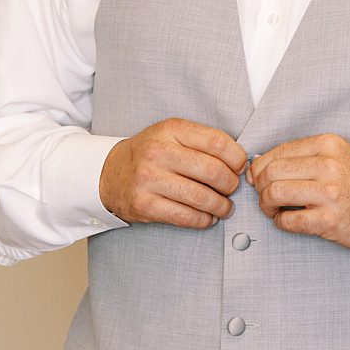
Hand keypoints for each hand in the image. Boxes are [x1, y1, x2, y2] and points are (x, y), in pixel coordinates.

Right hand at [99, 118, 247, 228]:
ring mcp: (149, 180)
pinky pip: (185, 217)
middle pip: (212, 171)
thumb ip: (203, 142)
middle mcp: (158, 152)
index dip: (237, 158)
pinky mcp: (144, 205)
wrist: (110, 172)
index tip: (240, 167)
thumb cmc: (150, 153)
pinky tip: (207, 217)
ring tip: (224, 207)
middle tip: (232, 189)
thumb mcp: (173, 134)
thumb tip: (240, 162)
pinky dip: (203, 220)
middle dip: (230, 184)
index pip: (217, 142)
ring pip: (201, 197)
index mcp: (171, 129)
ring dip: (220, 206)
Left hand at [249, 133, 349, 250]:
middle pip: (272, 172)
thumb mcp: (340, 155)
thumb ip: (305, 155)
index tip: (259, 178)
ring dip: (266, 205)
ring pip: (275, 194)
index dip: (261, 167)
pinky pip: (288, 220)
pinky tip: (287, 220)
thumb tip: (261, 163)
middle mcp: (329, 166)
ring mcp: (330, 194)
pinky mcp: (330, 220)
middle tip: (265, 195)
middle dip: (261, 187)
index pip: (278, 152)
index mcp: (329, 145)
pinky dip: (280, 222)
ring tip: (274, 209)